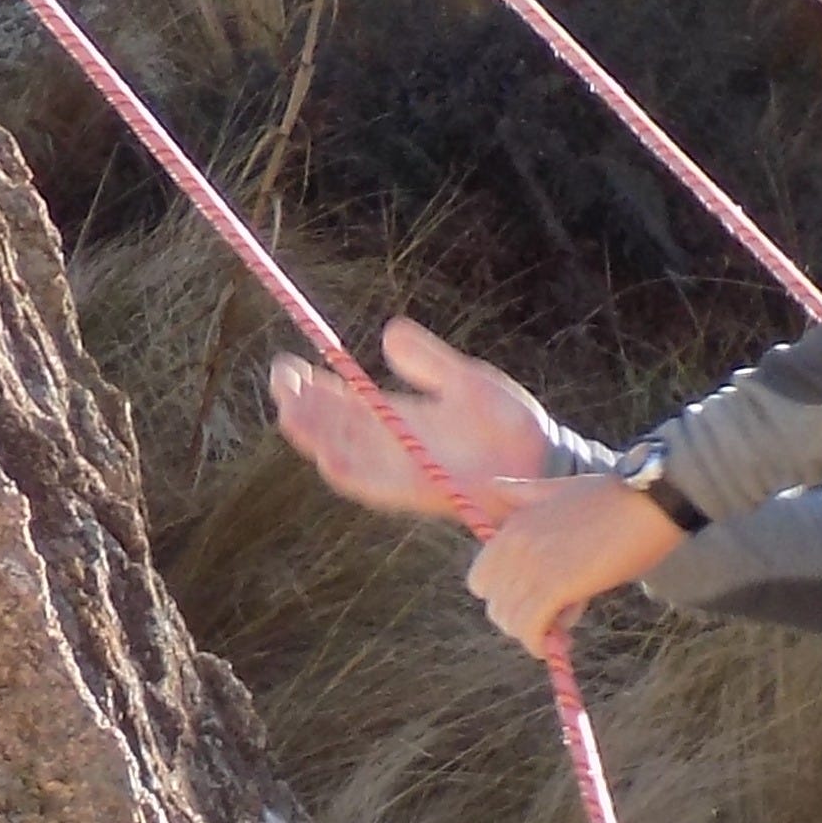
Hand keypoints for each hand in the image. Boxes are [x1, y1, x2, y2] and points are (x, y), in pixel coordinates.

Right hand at [269, 319, 566, 523]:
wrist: (539, 461)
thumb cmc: (507, 422)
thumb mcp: (464, 380)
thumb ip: (427, 361)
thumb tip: (389, 332)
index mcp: (397, 414)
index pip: (341, 400)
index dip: (310, 385)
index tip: (286, 365)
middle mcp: (390, 443)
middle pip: (331, 427)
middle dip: (301, 407)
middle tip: (281, 382)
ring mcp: (399, 468)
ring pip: (341, 453)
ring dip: (314, 436)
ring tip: (291, 413)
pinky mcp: (414, 490)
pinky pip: (371, 485)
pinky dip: (347, 470)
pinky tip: (327, 454)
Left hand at [466, 473, 686, 651]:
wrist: (650, 499)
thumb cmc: (613, 495)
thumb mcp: (556, 488)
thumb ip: (521, 493)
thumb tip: (493, 485)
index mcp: (513, 525)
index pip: (481, 579)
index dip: (505, 596)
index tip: (532, 599)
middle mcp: (514, 546)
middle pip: (494, 605)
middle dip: (519, 618)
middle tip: (550, 618)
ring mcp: (532, 567)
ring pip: (510, 621)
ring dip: (533, 632)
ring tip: (562, 627)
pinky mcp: (554, 587)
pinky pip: (530, 629)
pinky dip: (541, 643)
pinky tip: (561, 643)